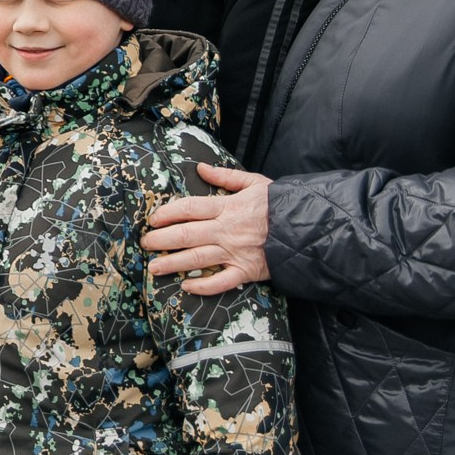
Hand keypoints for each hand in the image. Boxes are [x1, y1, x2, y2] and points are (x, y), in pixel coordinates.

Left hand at [142, 164, 271, 294]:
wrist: (310, 228)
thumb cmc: (281, 204)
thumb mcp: (255, 182)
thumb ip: (225, 177)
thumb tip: (200, 168)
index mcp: (228, 207)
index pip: (189, 209)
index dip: (167, 214)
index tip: (153, 219)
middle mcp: (227, 231)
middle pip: (186, 235)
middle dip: (162, 240)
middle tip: (145, 243)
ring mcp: (235, 253)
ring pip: (197, 259)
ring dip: (173, 263)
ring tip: (154, 267)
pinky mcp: (246, 271)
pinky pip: (221, 283)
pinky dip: (203, 286)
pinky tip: (186, 286)